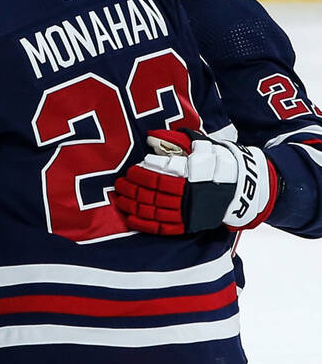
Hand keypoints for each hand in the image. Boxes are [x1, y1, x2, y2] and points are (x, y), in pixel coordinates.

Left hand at [114, 129, 280, 234]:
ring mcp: (188, 212)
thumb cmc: (219, 162)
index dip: (143, 175)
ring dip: (135, 206)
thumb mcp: (202, 146)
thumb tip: (154, 135)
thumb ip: (178, 140)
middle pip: (154, 194)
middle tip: (119, 185)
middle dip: (133, 190)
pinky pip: (163, 228)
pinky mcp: (188, 225)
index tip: (130, 171)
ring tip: (121, 200)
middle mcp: (188, 196)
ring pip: (155, 211)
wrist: (243, 188)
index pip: (161, 176)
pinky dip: (145, 224)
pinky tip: (131, 219)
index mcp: (191, 176)